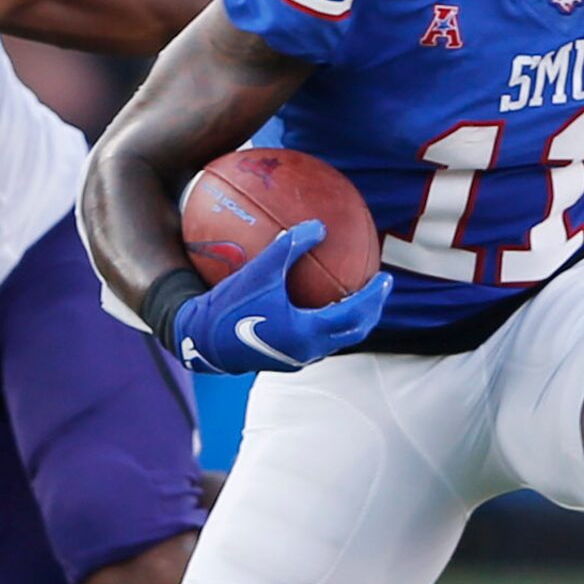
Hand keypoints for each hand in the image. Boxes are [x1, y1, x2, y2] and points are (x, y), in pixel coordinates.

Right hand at [166, 222, 390, 375]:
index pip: (354, 314)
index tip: (385, 278)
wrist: (198, 340)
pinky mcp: (282, 359)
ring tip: (355, 297)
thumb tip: (319, 224)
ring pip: (335, 340)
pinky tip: (315, 306)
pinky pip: (315, 341)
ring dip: (349, 320)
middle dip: (370, 310)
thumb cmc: (229, 304)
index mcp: (308, 331)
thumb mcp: (260, 270)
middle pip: (353, 332)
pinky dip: (326, 324)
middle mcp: (307, 350)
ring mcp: (296, 358)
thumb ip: (290, 246)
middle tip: (379, 289)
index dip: (373, 297)